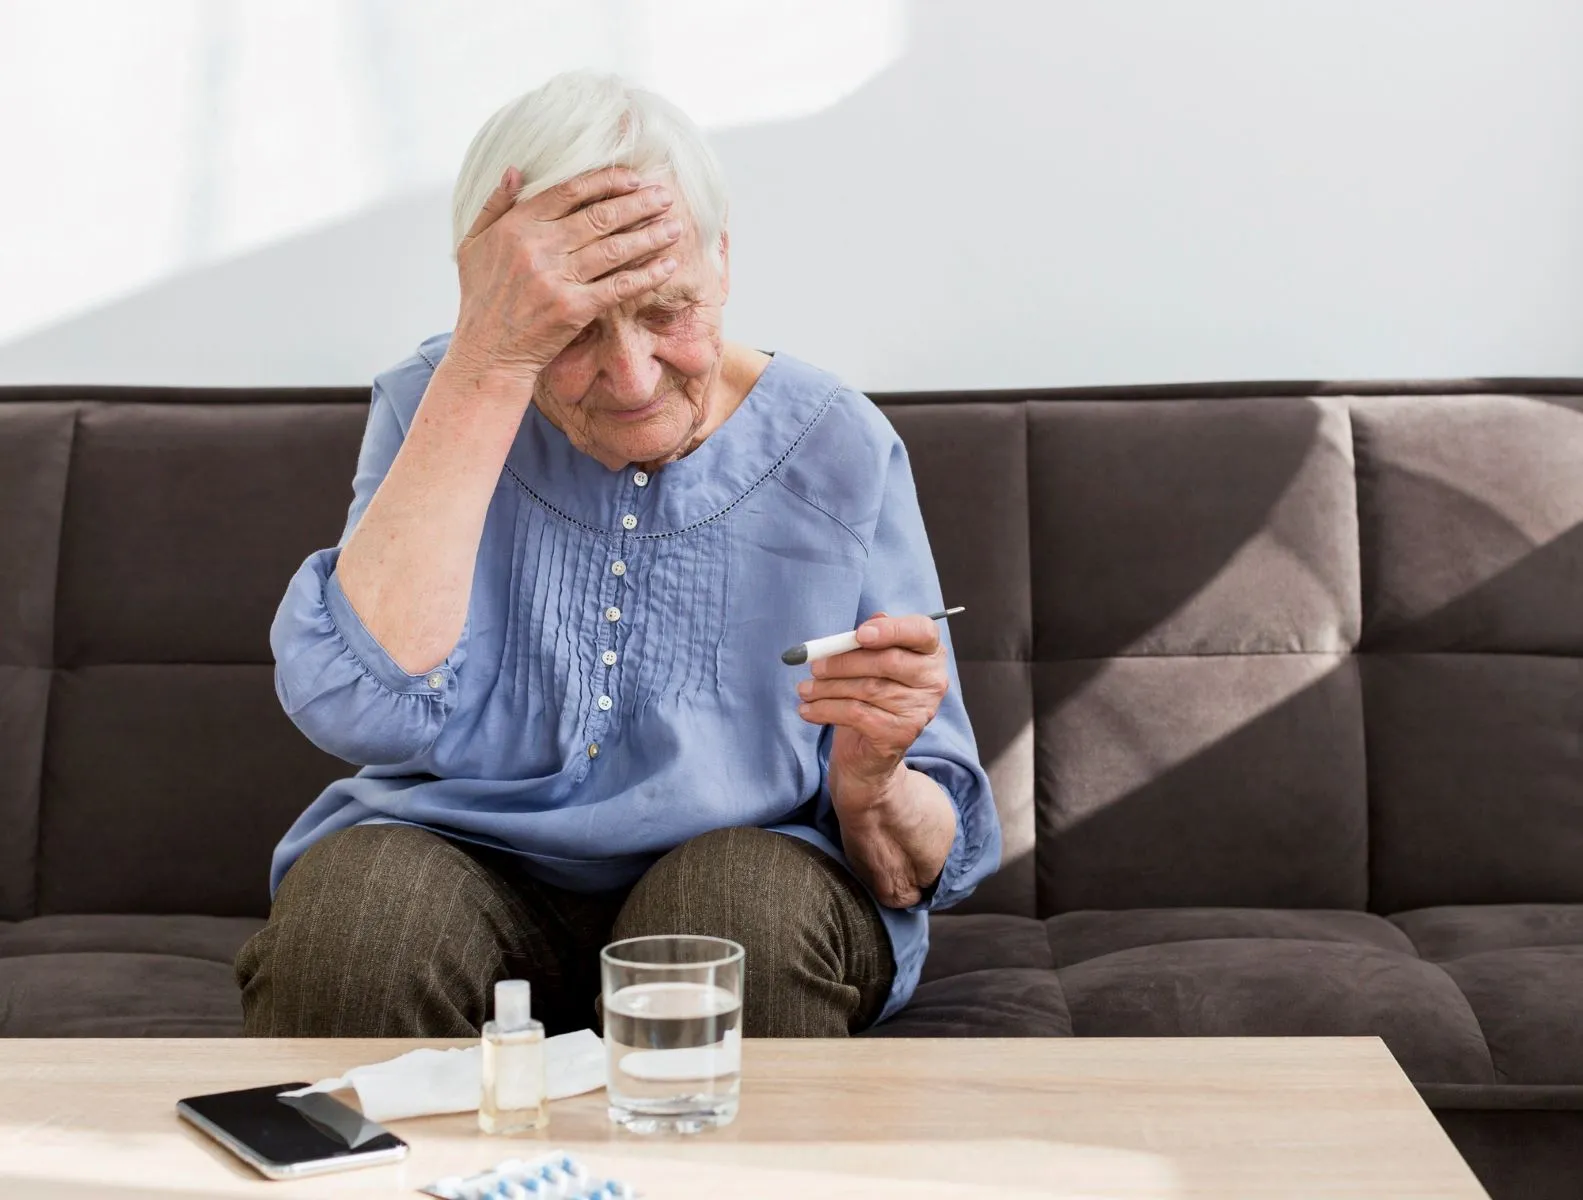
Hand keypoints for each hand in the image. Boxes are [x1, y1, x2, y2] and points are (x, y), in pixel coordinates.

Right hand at [448, 165, 683, 382]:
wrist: (487, 351)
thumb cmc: (481, 297)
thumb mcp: (473, 244)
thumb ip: (494, 205)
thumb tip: (515, 170)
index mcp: (516, 225)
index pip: (569, 191)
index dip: (606, 181)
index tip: (633, 178)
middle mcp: (538, 247)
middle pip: (599, 216)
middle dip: (638, 203)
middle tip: (665, 196)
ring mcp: (556, 278)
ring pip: (613, 249)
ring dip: (649, 235)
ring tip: (675, 226)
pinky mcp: (573, 309)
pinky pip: (618, 287)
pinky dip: (646, 275)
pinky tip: (668, 265)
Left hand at [796, 612, 950, 804]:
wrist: (868, 752)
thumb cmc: (869, 696)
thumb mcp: (868, 663)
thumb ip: (870, 640)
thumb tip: (870, 622)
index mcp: (930, 653)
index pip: (922, 632)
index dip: (892, 630)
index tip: (859, 634)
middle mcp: (933, 681)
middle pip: (888, 661)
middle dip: (844, 662)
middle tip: (814, 666)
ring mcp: (920, 709)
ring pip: (867, 688)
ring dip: (827, 688)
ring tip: (804, 690)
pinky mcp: (900, 734)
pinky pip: (856, 713)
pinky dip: (825, 709)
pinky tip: (807, 710)